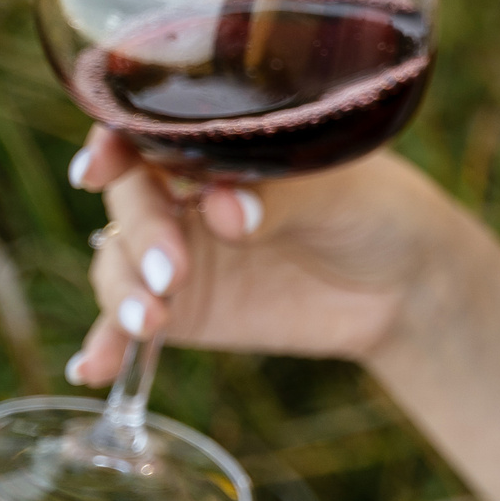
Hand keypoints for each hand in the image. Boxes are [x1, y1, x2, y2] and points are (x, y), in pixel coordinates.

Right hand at [64, 126, 467, 387]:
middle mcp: (182, 194)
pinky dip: (108, 343)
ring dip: (122, 291)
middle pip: (130, 202)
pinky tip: (95, 367)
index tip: (100, 169)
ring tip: (152, 321)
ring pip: (119, 262)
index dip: (113, 146)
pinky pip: (128, 324)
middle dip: (142, 234)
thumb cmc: (375, 210)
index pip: (144, 133)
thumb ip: (279, 196)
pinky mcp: (183, 311)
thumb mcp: (339, 191)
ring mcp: (176, 254)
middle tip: (172, 271)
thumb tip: (223, 211)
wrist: (404, 284)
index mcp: (215, 146)